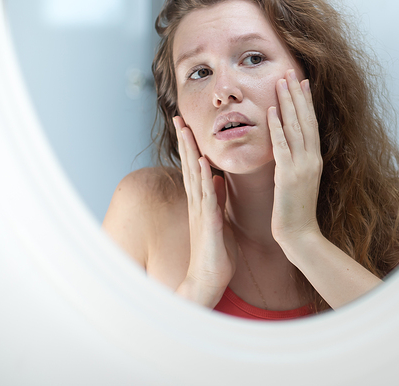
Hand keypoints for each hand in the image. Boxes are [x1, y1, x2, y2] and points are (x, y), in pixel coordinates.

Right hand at [174, 116, 237, 307]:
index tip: (186, 125)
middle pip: (189, 166)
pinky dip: (206, 179)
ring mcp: (200, 213)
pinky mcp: (208, 224)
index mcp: (201, 202)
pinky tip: (205, 164)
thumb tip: (218, 179)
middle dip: (184, 142)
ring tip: (186, 131)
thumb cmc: (215, 254)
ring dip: (190, 153)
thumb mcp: (219, 220)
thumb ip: (217, 199)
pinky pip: (207, 198)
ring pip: (194, 177)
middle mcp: (197, 203)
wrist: (208, 282)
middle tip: (178, 117)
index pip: (194, 168)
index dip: (190, 146)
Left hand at [268, 69, 322, 247]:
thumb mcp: (300, 182)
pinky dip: (276, 128)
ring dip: (287, 103)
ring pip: (295, 127)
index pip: (311, 123)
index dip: (306, 102)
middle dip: (297, 94)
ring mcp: (302, 166)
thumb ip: (296, 163)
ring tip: (280, 82)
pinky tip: (270, 112)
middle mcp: (312, 159)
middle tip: (290, 72)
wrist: (300, 235)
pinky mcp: (288, 175)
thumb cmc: (296, 212)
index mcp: (315, 159)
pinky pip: (282, 146)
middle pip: (305, 119)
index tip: (301, 82)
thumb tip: (291, 148)